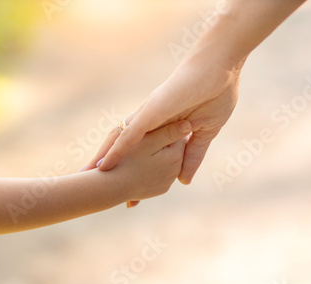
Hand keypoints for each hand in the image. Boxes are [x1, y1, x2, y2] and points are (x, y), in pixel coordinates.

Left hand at [85, 54, 241, 184]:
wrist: (223, 67)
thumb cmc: (217, 94)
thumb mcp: (205, 134)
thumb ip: (192, 155)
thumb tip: (183, 180)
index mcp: (161, 124)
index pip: (139, 150)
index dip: (129, 168)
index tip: (123, 188)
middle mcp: (149, 120)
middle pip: (121, 144)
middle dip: (107, 163)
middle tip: (89, 180)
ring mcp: (148, 114)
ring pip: (118, 139)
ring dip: (103, 157)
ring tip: (86, 175)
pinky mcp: (152, 111)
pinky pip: (130, 134)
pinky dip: (116, 150)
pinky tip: (104, 165)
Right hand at [108, 120, 191, 201]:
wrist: (112, 187)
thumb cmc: (127, 161)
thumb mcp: (147, 141)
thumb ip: (169, 132)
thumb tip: (189, 124)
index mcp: (176, 155)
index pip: (177, 135)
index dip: (163, 130)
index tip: (150, 130)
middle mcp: (177, 170)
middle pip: (173, 149)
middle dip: (162, 144)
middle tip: (143, 141)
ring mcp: (168, 182)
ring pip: (167, 162)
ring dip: (157, 156)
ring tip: (139, 154)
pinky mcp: (160, 189)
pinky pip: (160, 174)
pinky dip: (153, 169)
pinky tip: (140, 166)